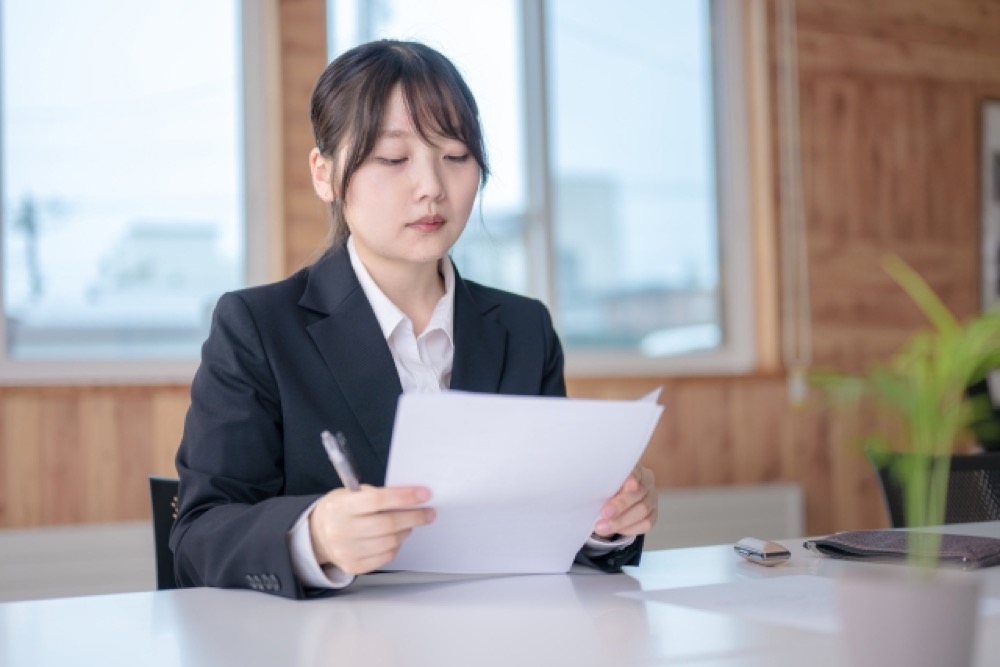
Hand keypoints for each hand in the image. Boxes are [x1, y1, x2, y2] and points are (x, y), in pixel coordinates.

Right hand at [308, 485, 434, 574]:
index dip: (405, 497)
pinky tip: (395, 537)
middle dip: (414, 517)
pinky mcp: (353, 566)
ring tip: (408, 524)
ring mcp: (347, 551)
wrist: (318, 535)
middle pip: (388, 524)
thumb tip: (411, 498)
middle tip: (428, 513)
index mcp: (342, 507)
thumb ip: (378, 496)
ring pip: (390, 542)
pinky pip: (386, 556)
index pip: (379, 500)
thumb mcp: (352, 494)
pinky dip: (396, 546)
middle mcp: (342, 530)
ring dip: (406, 531)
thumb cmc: (341, 510)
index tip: (424, 494)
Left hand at [594, 465, 655, 538]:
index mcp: (634, 467)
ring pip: (643, 511)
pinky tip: (615, 530)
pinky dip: (629, 528)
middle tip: (604, 513)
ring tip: (601, 527)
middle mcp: (646, 481)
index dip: (630, 478)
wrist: (613, 498)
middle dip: (620, 505)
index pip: (635, 470)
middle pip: (639, 492)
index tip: (624, 485)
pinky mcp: (653, 514)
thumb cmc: (606, 486)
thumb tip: (593, 488)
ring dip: (621, 521)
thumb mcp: (603, 480)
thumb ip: (604, 483)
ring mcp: (652, 498)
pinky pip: (646, 524)